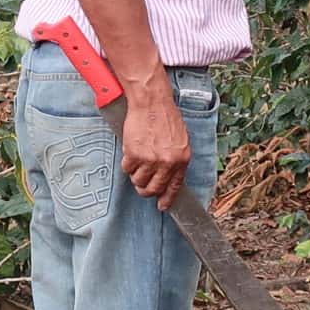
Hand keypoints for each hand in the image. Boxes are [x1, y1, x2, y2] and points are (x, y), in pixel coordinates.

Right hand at [119, 87, 191, 211]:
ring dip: (136, 175)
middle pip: (153, 189)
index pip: (174, 187)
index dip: (167, 199)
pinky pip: (127, 168)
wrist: (152, 103)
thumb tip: (169, 176)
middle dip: (146, 190)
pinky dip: (127, 163)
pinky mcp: (133, 154)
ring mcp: (150, 159)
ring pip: (138, 181)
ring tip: (137, 162)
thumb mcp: (180, 140)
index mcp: (181, 159)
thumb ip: (176, 159)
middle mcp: (167, 162)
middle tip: (142, 186)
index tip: (162, 206)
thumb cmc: (166, 117)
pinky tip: (131, 152)